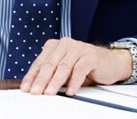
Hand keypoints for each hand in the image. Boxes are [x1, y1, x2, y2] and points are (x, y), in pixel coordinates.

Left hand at [20, 37, 136, 96]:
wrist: (111, 62)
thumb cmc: (85, 66)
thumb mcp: (65, 70)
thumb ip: (52, 75)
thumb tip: (35, 88)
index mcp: (55, 46)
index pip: (39, 62)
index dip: (31, 76)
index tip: (26, 88)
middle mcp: (65, 44)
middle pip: (49, 64)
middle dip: (40, 80)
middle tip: (35, 92)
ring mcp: (78, 48)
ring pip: (63, 67)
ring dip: (55, 82)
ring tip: (49, 93)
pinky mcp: (90, 56)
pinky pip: (79, 69)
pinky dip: (74, 81)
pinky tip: (70, 91)